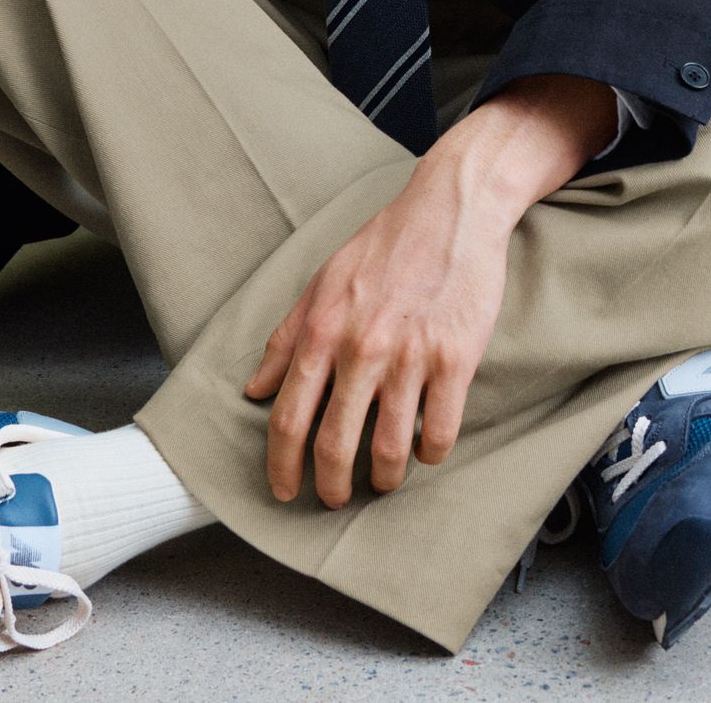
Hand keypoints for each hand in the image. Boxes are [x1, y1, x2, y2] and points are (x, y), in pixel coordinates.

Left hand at [241, 145, 514, 506]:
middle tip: (334, 499)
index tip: (285, 490)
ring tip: (384, 481)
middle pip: (334, 446)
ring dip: (384, 480)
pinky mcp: (456, 359)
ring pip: (390, 451)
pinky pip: (439, 432)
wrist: (451, 210)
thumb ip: (287, 337)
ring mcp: (410, 356)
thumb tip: (254, 388)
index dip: (282, 466)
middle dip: (331, 488)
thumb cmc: (384, 245)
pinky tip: (426, 449)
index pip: (288, 417)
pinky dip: (430, 454)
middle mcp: (362, 348)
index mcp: (323, 329)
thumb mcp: (322, 281)